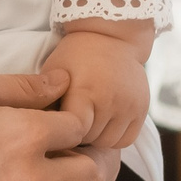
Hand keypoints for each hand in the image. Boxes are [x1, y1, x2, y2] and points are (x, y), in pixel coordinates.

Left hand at [43, 24, 153, 150]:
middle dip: (77, 136)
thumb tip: (37, 130)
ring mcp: (130, 106)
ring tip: (87, 122)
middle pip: (90, 141)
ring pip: (109, 144)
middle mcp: (112, 100)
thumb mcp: (53, 71)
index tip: (54, 126)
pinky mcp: (143, 109)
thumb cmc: (76, 55)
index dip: (61, 133)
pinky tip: (103, 124)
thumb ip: (45, 101)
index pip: (74, 132)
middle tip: (69, 123)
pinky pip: (126, 140)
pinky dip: (113, 138)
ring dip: (96, 138)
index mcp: (86, 91)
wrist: (112, 36)